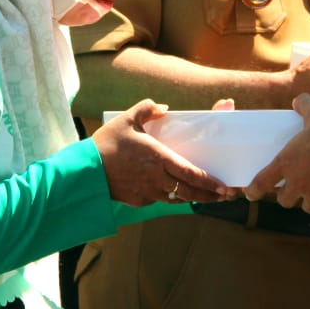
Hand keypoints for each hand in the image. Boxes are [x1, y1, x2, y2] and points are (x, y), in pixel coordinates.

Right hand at [93, 99, 230, 206]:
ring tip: (206, 198)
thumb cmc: (107, 143)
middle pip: (190, 191)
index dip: (210, 182)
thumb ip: (147, 109)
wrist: (85, 171)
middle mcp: (157, 178)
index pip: (191, 173)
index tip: (224, 186)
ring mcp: (148, 192)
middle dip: (209, 195)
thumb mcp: (127, 119)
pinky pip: (159, 199)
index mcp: (158, 158)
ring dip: (193, 199)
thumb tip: (164, 108)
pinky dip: (170, 197)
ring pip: (177, 198)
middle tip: (224, 196)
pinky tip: (176, 194)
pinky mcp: (138, 200)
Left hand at [246, 94, 309, 212]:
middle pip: (284, 200)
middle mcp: (299, 185)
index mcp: (287, 164)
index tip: (250, 193)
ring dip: (307, 200)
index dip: (253, 190)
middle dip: (285, 196)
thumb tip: (299, 101)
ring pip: (307, 206)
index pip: (262, 183)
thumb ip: (304, 105)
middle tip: (290, 187)